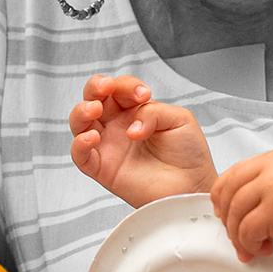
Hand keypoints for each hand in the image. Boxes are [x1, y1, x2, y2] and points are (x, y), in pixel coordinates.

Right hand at [68, 75, 216, 206]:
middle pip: (93, 98)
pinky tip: (92, 137)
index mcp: (135, 111)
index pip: (119, 88)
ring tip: (94, 108)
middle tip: (106, 87)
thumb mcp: (179, 119)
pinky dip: (80, 144)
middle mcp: (118, 125)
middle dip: (95, 86)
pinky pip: (80, 156)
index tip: (143, 94)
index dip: (126, 85)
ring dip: (81, 111)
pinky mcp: (103, 169)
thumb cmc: (188, 154)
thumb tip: (131, 127)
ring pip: (80, 123)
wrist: (192, 186)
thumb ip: (153, 112)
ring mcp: (108, 146)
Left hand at [210, 149, 272, 257]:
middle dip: (227, 216)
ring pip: (234, 212)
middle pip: (230, 190)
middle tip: (235, 234)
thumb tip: (251, 202)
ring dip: (238, 235)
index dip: (225, 194)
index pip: (237, 171)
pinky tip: (263, 249)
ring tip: (251, 247)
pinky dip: (249, 244)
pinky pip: (245, 230)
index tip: (225, 210)